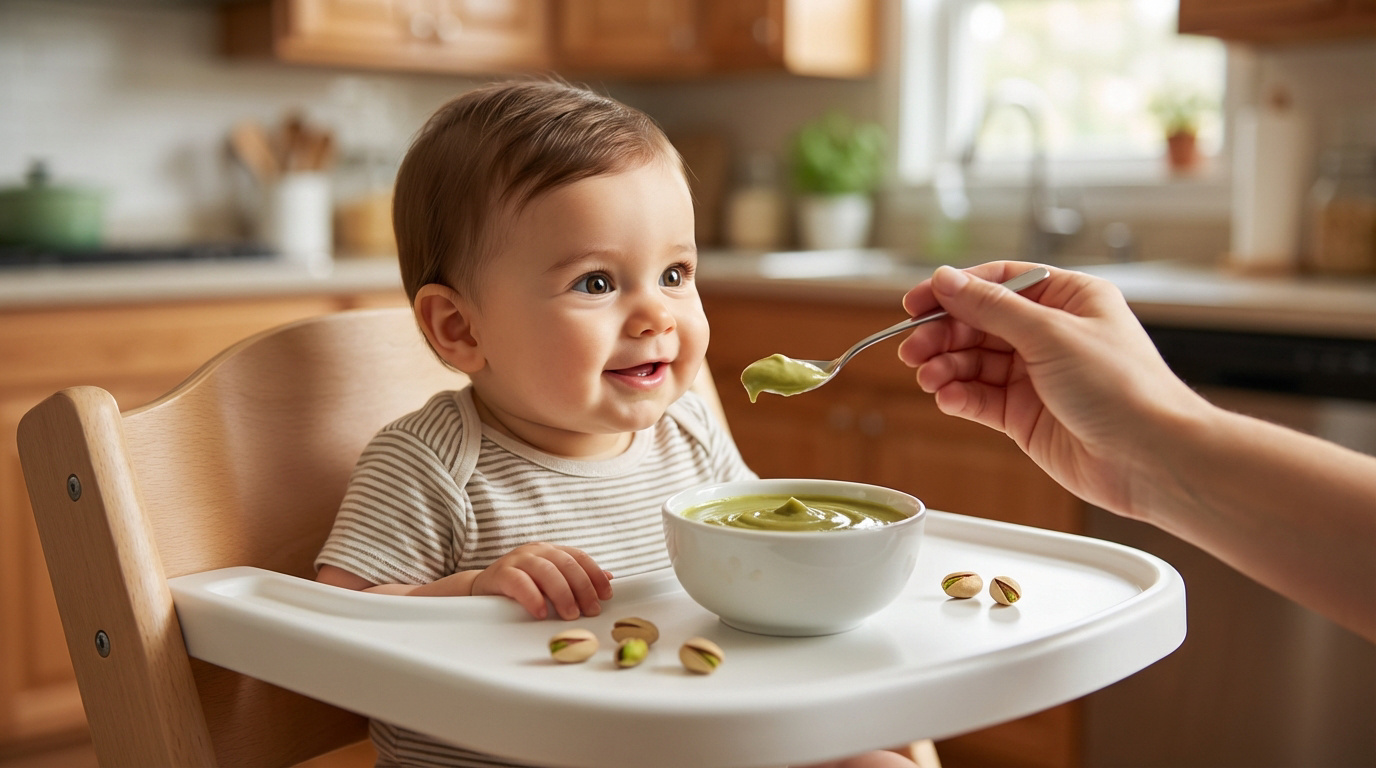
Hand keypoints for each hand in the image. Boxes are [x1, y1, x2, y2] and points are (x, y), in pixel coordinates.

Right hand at [470, 542, 612, 619]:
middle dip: (583, 588)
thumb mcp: (549, 580)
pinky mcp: (501, 574)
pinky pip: (519, 582)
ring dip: (563, 594)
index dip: (595, 574)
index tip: (607, 595)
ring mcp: (518, 560)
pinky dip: (533, 597)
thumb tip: (609, 577)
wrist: (481, 588)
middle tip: (591, 610)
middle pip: (566, 564)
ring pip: (546, 571)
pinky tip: (542, 612)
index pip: (578, 556)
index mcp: (550, 551)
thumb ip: (575, 578)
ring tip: (571, 614)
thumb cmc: (520, 586)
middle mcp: (536, 551)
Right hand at [896, 262, 1203, 516]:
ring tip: (928, 378)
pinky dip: (959, 396)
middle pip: (979, 323)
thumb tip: (946, 280)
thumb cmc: (1125, 389)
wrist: (1152, 459)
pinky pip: (981, 398)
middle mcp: (1052, 334)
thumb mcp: (1051, 333)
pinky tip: (948, 398)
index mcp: (1069, 299)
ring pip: (975, 362)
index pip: (999, 282)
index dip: (955, 290)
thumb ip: (991, 308)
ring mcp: (1038, 377)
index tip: (916, 301)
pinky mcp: (1026, 416)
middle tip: (913, 348)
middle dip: (943, 334)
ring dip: (946, 367)